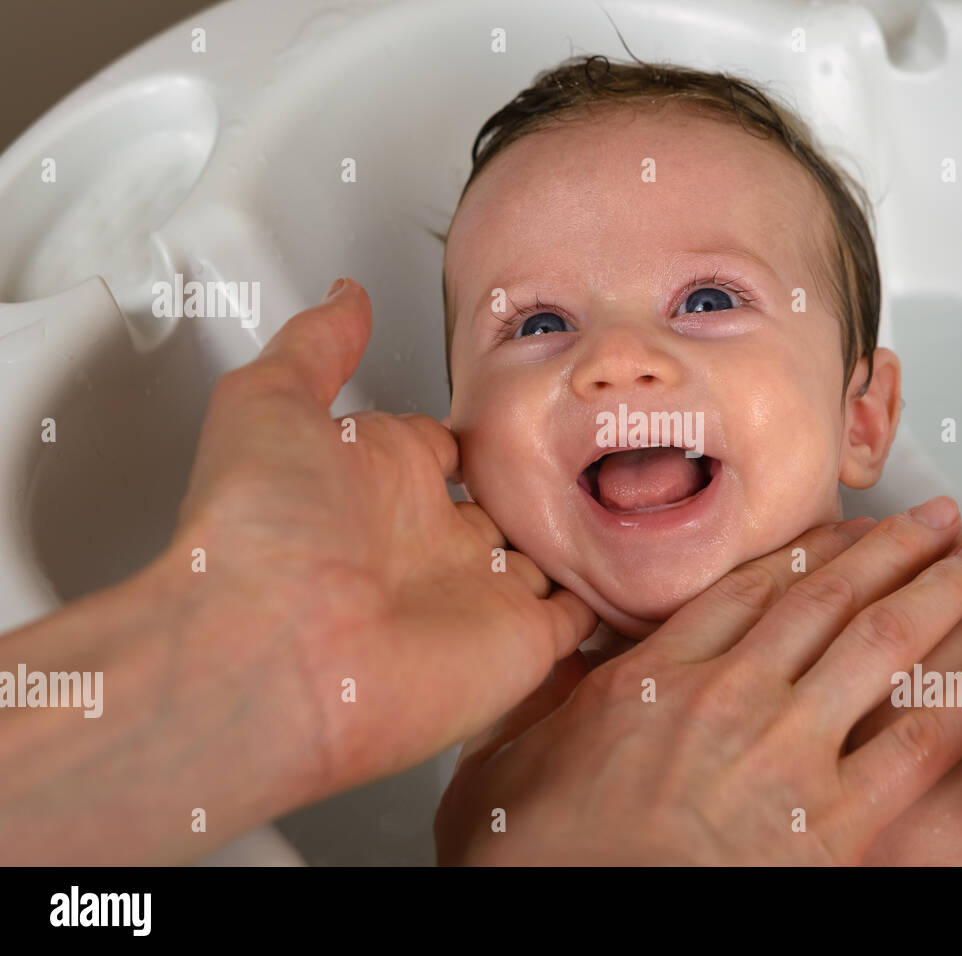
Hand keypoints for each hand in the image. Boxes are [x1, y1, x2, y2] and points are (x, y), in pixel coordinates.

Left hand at [171, 278, 595, 792]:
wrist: (274, 657)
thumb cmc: (257, 532)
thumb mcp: (269, 404)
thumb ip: (318, 345)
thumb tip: (348, 294)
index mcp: (383, 482)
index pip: (449, 448)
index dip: (485, 426)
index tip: (526, 403)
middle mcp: (431, 541)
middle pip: (505, 502)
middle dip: (544, 479)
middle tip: (601, 442)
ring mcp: (480, 594)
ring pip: (548, 556)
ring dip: (583, 531)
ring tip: (638, 491)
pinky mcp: (521, 643)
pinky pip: (581, 618)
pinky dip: (610, 596)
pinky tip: (636, 564)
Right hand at [435, 502, 961, 863]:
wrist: (566, 913)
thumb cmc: (536, 859)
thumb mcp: (506, 758)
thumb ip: (537, 700)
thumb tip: (539, 662)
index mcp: (655, 675)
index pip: (749, 589)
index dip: (807, 552)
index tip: (841, 530)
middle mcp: (729, 695)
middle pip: (827, 598)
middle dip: (888, 550)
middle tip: (933, 519)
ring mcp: (784, 751)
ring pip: (880, 644)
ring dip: (939, 594)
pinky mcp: (829, 822)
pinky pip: (921, 739)